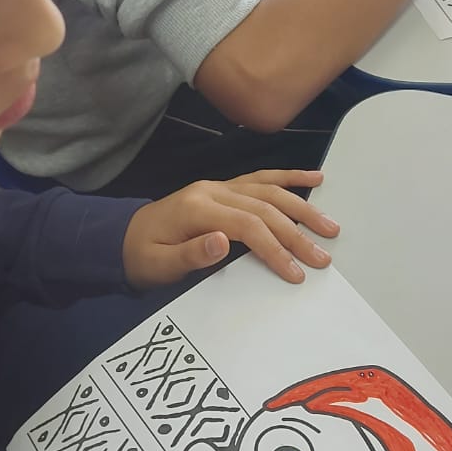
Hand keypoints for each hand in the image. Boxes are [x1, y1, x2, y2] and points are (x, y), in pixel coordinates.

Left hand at [122, 170, 337, 287]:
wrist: (122, 239)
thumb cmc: (142, 256)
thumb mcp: (159, 265)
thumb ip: (191, 254)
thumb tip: (223, 241)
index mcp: (197, 208)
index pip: (247, 226)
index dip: (274, 248)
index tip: (294, 272)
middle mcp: (212, 190)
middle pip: (264, 208)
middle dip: (297, 233)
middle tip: (322, 257)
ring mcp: (220, 186)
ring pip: (269, 190)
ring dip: (302, 206)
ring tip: (329, 225)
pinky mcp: (225, 188)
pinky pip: (261, 178)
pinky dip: (289, 177)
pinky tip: (315, 178)